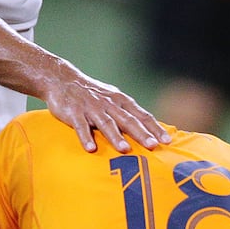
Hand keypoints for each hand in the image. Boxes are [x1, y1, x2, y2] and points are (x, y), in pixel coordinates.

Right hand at [42, 69, 170, 152]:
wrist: (62, 79)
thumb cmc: (93, 95)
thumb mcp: (113, 100)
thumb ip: (129, 114)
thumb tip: (150, 132)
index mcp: (121, 101)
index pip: (142, 115)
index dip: (155, 128)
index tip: (167, 141)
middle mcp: (109, 104)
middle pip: (128, 120)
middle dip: (141, 133)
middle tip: (152, 146)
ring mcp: (91, 108)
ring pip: (106, 123)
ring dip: (116, 136)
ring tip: (125, 149)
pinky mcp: (74, 113)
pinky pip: (81, 126)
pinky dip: (85, 137)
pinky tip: (91, 149)